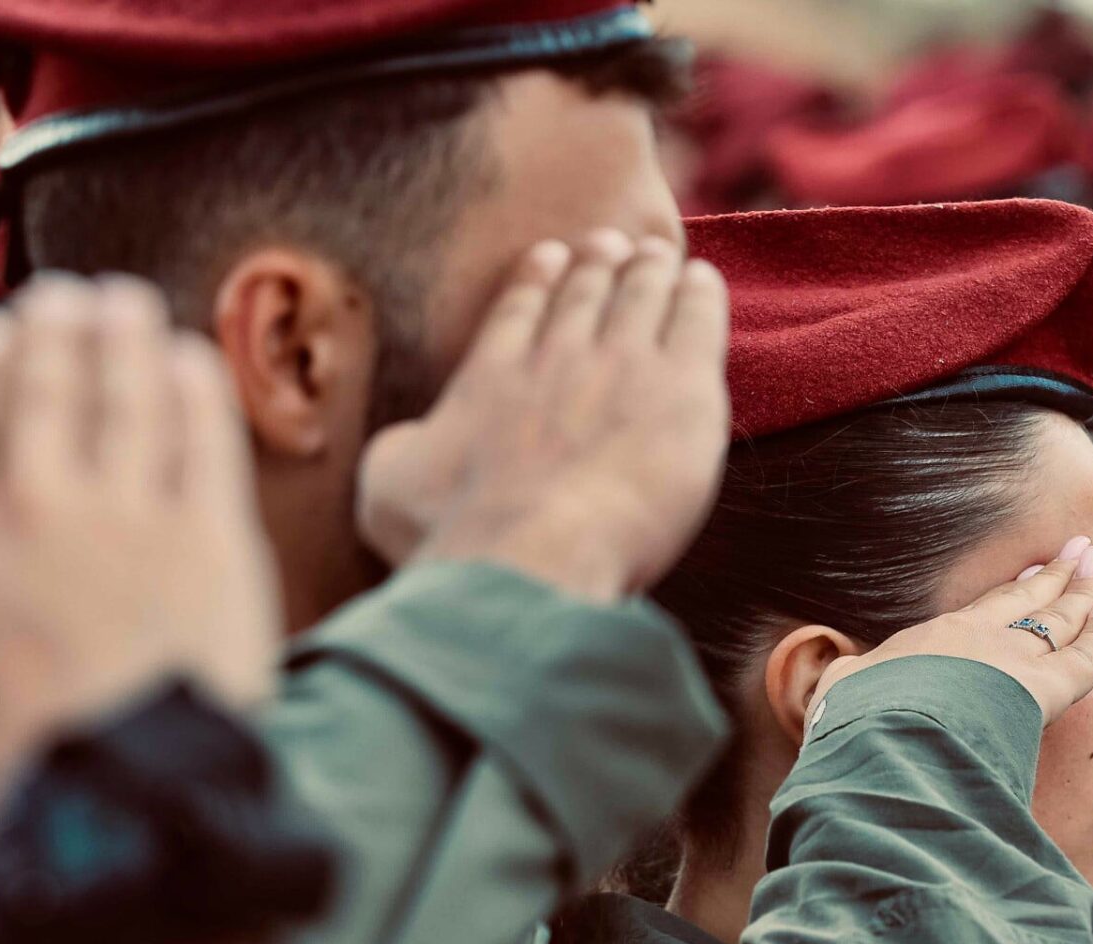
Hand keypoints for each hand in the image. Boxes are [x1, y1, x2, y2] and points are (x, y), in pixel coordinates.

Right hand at [0, 275, 281, 853]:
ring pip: (126, 397)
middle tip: (69, 297)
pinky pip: (205, 440)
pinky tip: (191, 359)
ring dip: (125, 338)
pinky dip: (195, 389)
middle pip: (46, 388)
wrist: (113, 810)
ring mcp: (129, 518)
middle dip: (57, 329)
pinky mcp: (213, 541)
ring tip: (125, 305)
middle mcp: (34, 508)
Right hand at [358, 231, 730, 602]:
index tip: (551, 254)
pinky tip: (703, 282)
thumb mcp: (389, 486)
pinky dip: (700, 294)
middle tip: (611, 244)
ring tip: (657, 255)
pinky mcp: (682, 388)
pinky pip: (697, 321)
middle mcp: (558, 357)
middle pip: (585, 294)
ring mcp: (623, 365)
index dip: (540, 278)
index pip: (520, 309)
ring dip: (650, 270)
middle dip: (598, 264)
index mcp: (492, 375)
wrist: (531, 550)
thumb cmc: (454, 533)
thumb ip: (401, 449)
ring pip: (641, 297)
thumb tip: (408, 440)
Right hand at [811, 535, 1092, 726]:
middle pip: (1027, 599)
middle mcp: (979, 638)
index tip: (1030, 571)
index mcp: (934, 638)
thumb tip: (831, 680)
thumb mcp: (840, 694)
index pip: (985, 609)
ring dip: (1083, 588)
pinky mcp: (1044, 688)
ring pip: (1060, 616)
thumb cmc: (857, 721)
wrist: (885, 737)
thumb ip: (845, 683)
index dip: (1013, 591)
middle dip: (1055, 574)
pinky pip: (1087, 655)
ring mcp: (1013, 658)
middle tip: (1078, 550)